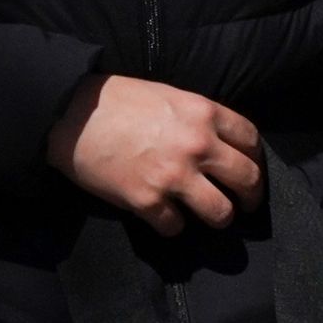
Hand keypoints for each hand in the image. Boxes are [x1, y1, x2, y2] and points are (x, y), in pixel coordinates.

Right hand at [47, 72, 265, 234]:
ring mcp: (173, 176)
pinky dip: (172, 225)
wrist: (68, 114)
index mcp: (203, 113)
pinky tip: (164, 215)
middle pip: (248, 181)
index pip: (251, 141)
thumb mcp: (166, 95)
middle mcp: (196, 145)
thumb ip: (197, 118)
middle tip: (243, 203)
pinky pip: (176, 227)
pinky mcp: (147, 201)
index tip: (247, 168)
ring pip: (221, 213)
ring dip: (218, 217)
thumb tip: (217, 143)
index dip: (254, 159)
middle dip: (250, 196)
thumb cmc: (115, 100)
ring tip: (208, 215)